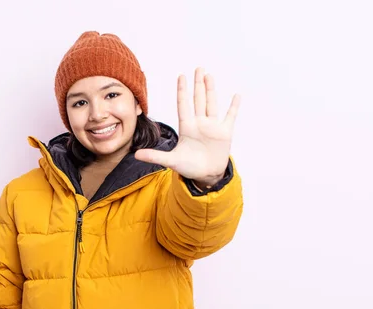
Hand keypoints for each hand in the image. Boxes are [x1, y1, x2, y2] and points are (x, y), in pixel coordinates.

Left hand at [135, 68, 240, 187]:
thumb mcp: (172, 161)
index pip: (184, 105)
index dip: (182, 91)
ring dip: (211, 90)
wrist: (206, 176)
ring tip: (209, 76)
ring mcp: (212, 127)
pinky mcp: (224, 133)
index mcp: (187, 127)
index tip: (181, 76)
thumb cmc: (189, 167)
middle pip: (198, 99)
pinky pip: (230, 117)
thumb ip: (155, 156)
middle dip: (198, 84)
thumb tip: (136, 155)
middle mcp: (199, 123)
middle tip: (198, 68)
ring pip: (211, 104)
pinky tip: (236, 95)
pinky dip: (234, 107)